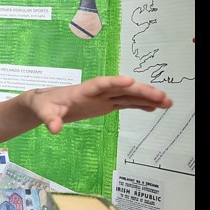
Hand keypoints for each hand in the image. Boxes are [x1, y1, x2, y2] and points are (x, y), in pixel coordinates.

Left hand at [29, 75, 171, 134]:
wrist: (44, 103)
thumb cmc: (43, 104)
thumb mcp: (43, 112)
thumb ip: (50, 119)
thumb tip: (54, 129)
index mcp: (82, 90)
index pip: (100, 84)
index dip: (115, 82)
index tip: (131, 81)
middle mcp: (96, 92)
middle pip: (121, 89)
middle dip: (141, 91)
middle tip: (162, 96)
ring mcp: (103, 98)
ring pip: (127, 95)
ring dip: (146, 98)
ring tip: (167, 102)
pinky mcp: (105, 104)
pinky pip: (125, 103)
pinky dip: (139, 104)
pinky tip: (154, 107)